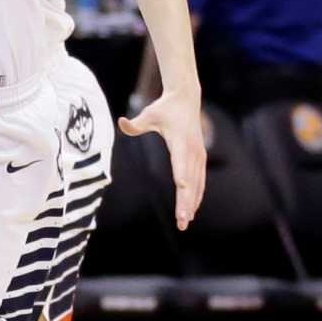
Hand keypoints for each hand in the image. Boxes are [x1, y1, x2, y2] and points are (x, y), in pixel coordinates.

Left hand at [117, 87, 204, 229]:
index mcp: (181, 141)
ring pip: (197, 184)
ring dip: (192, 203)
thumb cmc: (164, 108)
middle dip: (186, 201)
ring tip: (185, 222)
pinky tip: (192, 210)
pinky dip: (197, 195)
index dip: (181, 175)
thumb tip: (121, 122)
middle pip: (190, 180)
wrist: (187, 99)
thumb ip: (135, 123)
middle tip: (181, 221)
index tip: (182, 188)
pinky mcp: (200, 158)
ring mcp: (199, 155)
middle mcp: (193, 150)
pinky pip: (200, 180)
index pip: (180, 161)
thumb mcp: (149, 113)